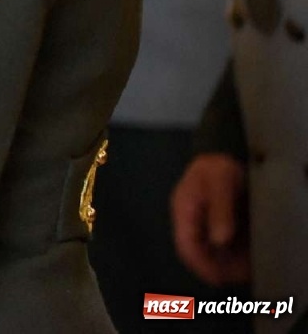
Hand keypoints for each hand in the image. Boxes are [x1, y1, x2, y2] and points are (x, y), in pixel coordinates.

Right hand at [171, 154, 250, 285]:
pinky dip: (233, 255)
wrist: (223, 153)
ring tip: (247, 270)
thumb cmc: (218, 167)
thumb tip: (219, 241)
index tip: (218, 279)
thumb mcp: (220, 183)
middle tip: (239, 277)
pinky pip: (221, 246)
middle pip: (198, 252)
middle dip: (216, 268)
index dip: (199, 265)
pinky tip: (248, 259)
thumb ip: (220, 210)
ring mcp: (202, 224)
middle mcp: (191, 221)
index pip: (185, 245)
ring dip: (226, 264)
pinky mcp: (215, 225)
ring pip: (210, 252)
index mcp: (184, 211)